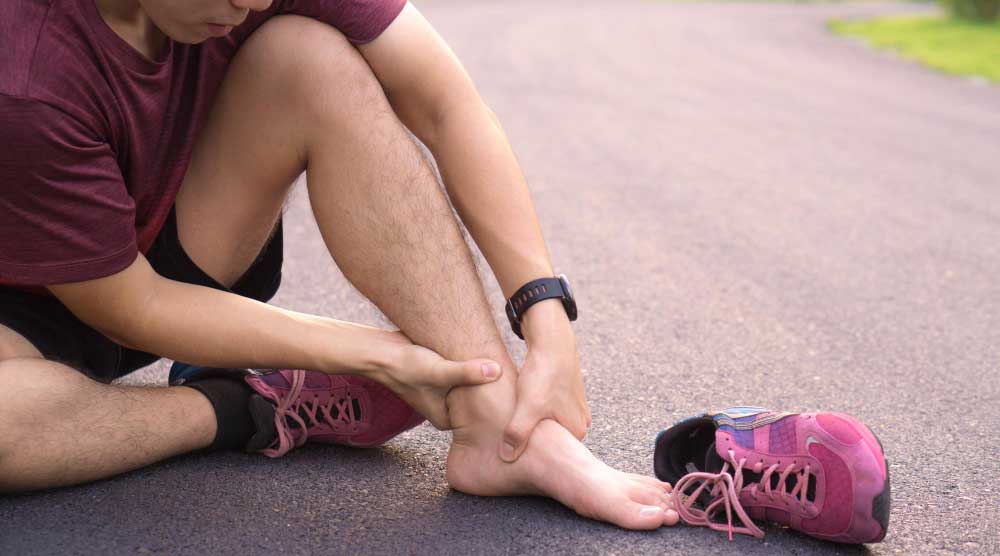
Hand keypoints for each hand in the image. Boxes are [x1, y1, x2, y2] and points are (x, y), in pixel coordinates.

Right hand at [377, 339, 502, 429]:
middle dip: (490, 391)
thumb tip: (496, 370)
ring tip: (505, 366)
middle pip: (475, 402)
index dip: (497, 405)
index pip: (479, 418)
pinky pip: (462, 374)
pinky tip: (487, 356)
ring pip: (470, 386)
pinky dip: (471, 367)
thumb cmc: (406, 366)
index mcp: (445, 419)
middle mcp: (444, 409)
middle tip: (514, 379)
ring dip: (481, 377)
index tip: (516, 392)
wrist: (381, 352)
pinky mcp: (440, 377)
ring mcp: (442, 393)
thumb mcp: (440, 371)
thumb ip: (467, 372)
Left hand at [500, 301, 589, 461]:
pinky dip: (533, 408)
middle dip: (530, 438)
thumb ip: (517, 435)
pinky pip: (546, 408)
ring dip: (530, 421)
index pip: (552, 455)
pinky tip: (519, 403)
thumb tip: (506, 458)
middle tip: (506, 438)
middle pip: (550, 439)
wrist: (553, 340)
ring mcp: (574, 406)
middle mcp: (580, 421)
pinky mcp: (564, 393)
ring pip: (546, 422)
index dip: (529, 454)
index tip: (509, 453)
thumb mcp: (528, 408)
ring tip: (511, 419)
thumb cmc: (544, 375)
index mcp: (575, 430)